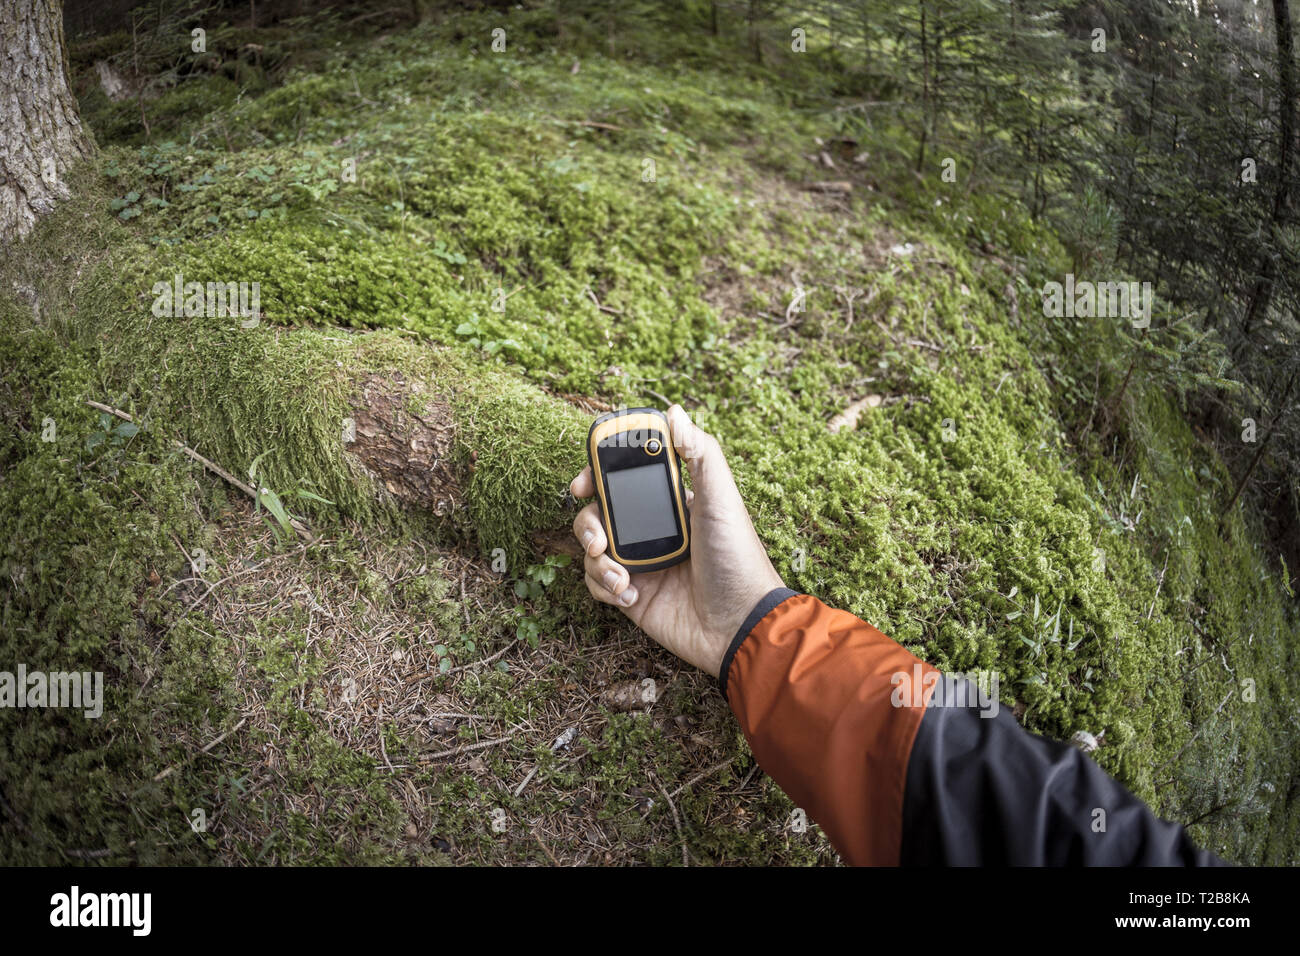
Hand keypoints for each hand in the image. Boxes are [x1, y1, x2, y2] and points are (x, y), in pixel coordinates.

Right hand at [570, 405, 784, 676]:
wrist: (740, 625)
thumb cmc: (737, 558)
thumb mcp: (723, 499)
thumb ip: (700, 453)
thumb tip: (675, 412)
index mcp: (672, 502)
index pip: (624, 477)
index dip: (598, 474)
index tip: (584, 481)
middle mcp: (652, 529)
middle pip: (598, 512)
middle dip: (589, 523)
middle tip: (599, 539)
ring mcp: (641, 562)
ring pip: (592, 549)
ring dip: (597, 561)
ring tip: (620, 576)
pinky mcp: (632, 595)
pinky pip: (597, 584)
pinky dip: (605, 588)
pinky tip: (630, 595)